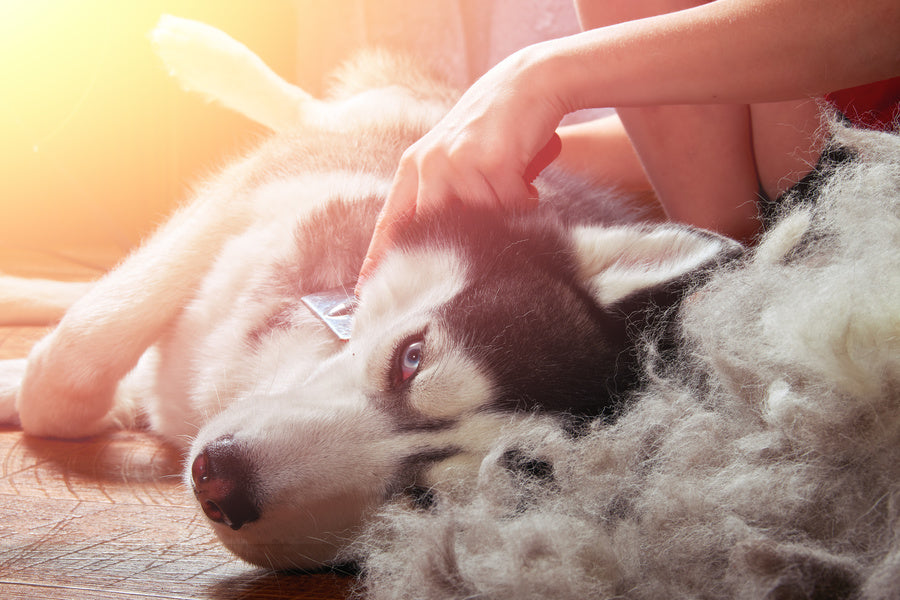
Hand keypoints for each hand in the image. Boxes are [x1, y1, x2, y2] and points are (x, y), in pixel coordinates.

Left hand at [357, 47, 565, 288]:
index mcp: (414, 165)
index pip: (391, 222)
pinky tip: (526, 189)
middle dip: (450, 255)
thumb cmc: (491, 127)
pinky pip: (509, 206)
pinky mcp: (492, 160)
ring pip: (478, 222)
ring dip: (499, 222)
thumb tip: (432, 244)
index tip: (366, 291)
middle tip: (465, 271)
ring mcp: (459, 161)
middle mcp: (430, 164)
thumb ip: (438, 193)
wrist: (526, 84)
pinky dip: (522, 204)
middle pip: (434, 232)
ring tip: (511, 204)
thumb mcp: (452, 156)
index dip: (378, 259)